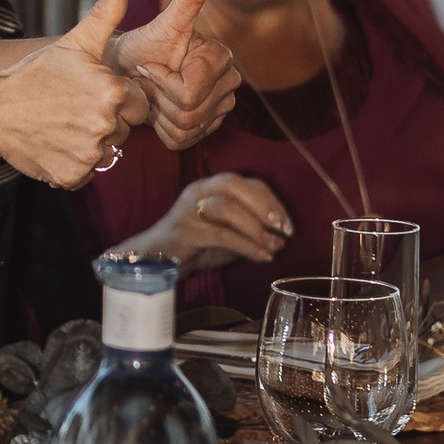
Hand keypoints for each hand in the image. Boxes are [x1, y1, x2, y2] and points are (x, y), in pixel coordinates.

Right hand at [0, 0, 142, 187]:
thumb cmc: (36, 74)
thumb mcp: (74, 42)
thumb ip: (107, 10)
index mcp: (112, 91)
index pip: (139, 104)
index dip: (118, 97)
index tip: (91, 92)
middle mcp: (105, 126)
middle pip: (127, 130)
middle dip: (108, 120)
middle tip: (75, 108)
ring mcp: (89, 155)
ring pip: (110, 152)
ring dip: (93, 142)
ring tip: (65, 124)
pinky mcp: (74, 177)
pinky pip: (90, 172)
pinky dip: (76, 162)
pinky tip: (57, 143)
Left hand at [108, 0, 238, 151]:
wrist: (125, 73)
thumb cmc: (140, 47)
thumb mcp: (162, 23)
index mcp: (221, 57)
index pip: (189, 91)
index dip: (160, 81)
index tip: (148, 65)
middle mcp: (230, 81)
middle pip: (190, 112)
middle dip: (159, 98)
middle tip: (148, 81)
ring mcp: (222, 107)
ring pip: (187, 128)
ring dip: (159, 114)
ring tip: (152, 93)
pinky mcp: (209, 127)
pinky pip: (183, 141)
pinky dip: (162, 130)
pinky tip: (158, 110)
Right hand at [135, 170, 291, 268]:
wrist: (155, 261)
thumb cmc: (193, 247)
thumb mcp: (224, 234)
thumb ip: (246, 229)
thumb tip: (278, 237)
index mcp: (209, 186)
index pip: (245, 182)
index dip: (270, 199)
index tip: (287, 223)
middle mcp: (198, 191)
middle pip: (235, 185)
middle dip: (264, 206)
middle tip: (283, 229)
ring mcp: (189, 208)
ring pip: (228, 208)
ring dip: (257, 229)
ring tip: (274, 246)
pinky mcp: (185, 230)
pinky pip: (222, 235)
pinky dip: (247, 246)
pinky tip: (262, 257)